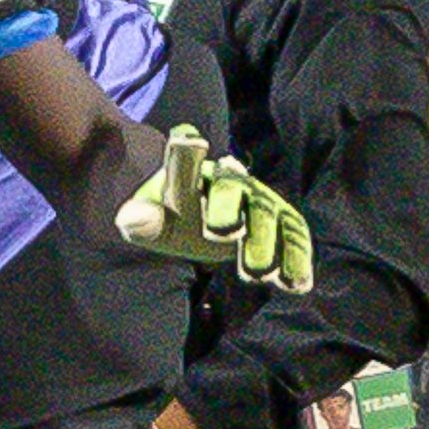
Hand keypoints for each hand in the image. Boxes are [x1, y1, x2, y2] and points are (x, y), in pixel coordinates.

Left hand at [113, 125, 315, 287]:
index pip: (183, 165)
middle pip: (231, 191)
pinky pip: (294, 239)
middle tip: (223, 234)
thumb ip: (140, 220)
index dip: (184, 154)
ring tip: (255, 273)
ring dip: (263, 243)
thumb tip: (131, 219)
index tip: (187, 141)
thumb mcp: (149, 221)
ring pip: (267, 216)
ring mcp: (259, 202)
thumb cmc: (172, 219)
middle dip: (227, 210)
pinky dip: (296, 261)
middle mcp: (230, 183)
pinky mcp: (282, 224)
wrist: (203, 220)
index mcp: (190, 177)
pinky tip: (297, 286)